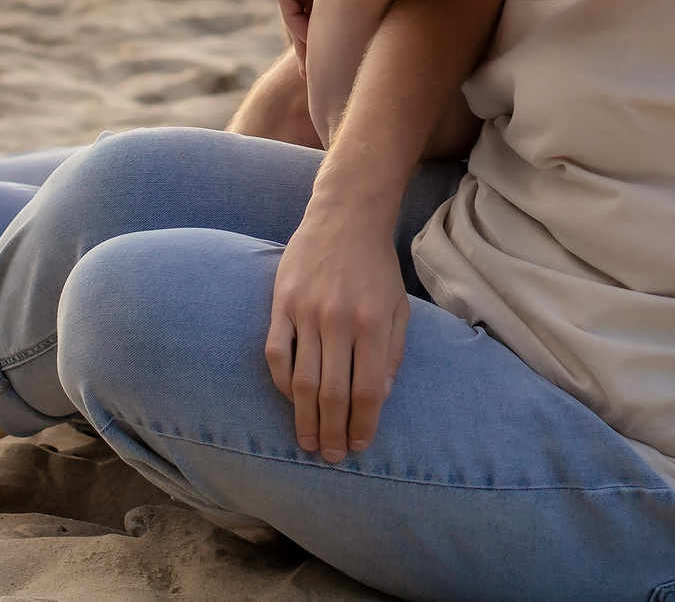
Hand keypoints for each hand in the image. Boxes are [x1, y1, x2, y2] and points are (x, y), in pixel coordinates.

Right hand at [264, 191, 407, 461]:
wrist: (345, 216)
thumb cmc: (376, 267)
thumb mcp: (398, 306)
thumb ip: (391, 353)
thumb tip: (379, 398)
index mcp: (373, 322)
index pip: (367, 389)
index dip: (363, 423)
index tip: (360, 446)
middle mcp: (338, 319)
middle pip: (331, 392)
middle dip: (332, 431)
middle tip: (332, 457)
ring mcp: (306, 311)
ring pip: (301, 380)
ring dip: (305, 418)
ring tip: (309, 442)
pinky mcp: (281, 303)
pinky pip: (276, 353)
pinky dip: (281, 383)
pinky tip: (290, 400)